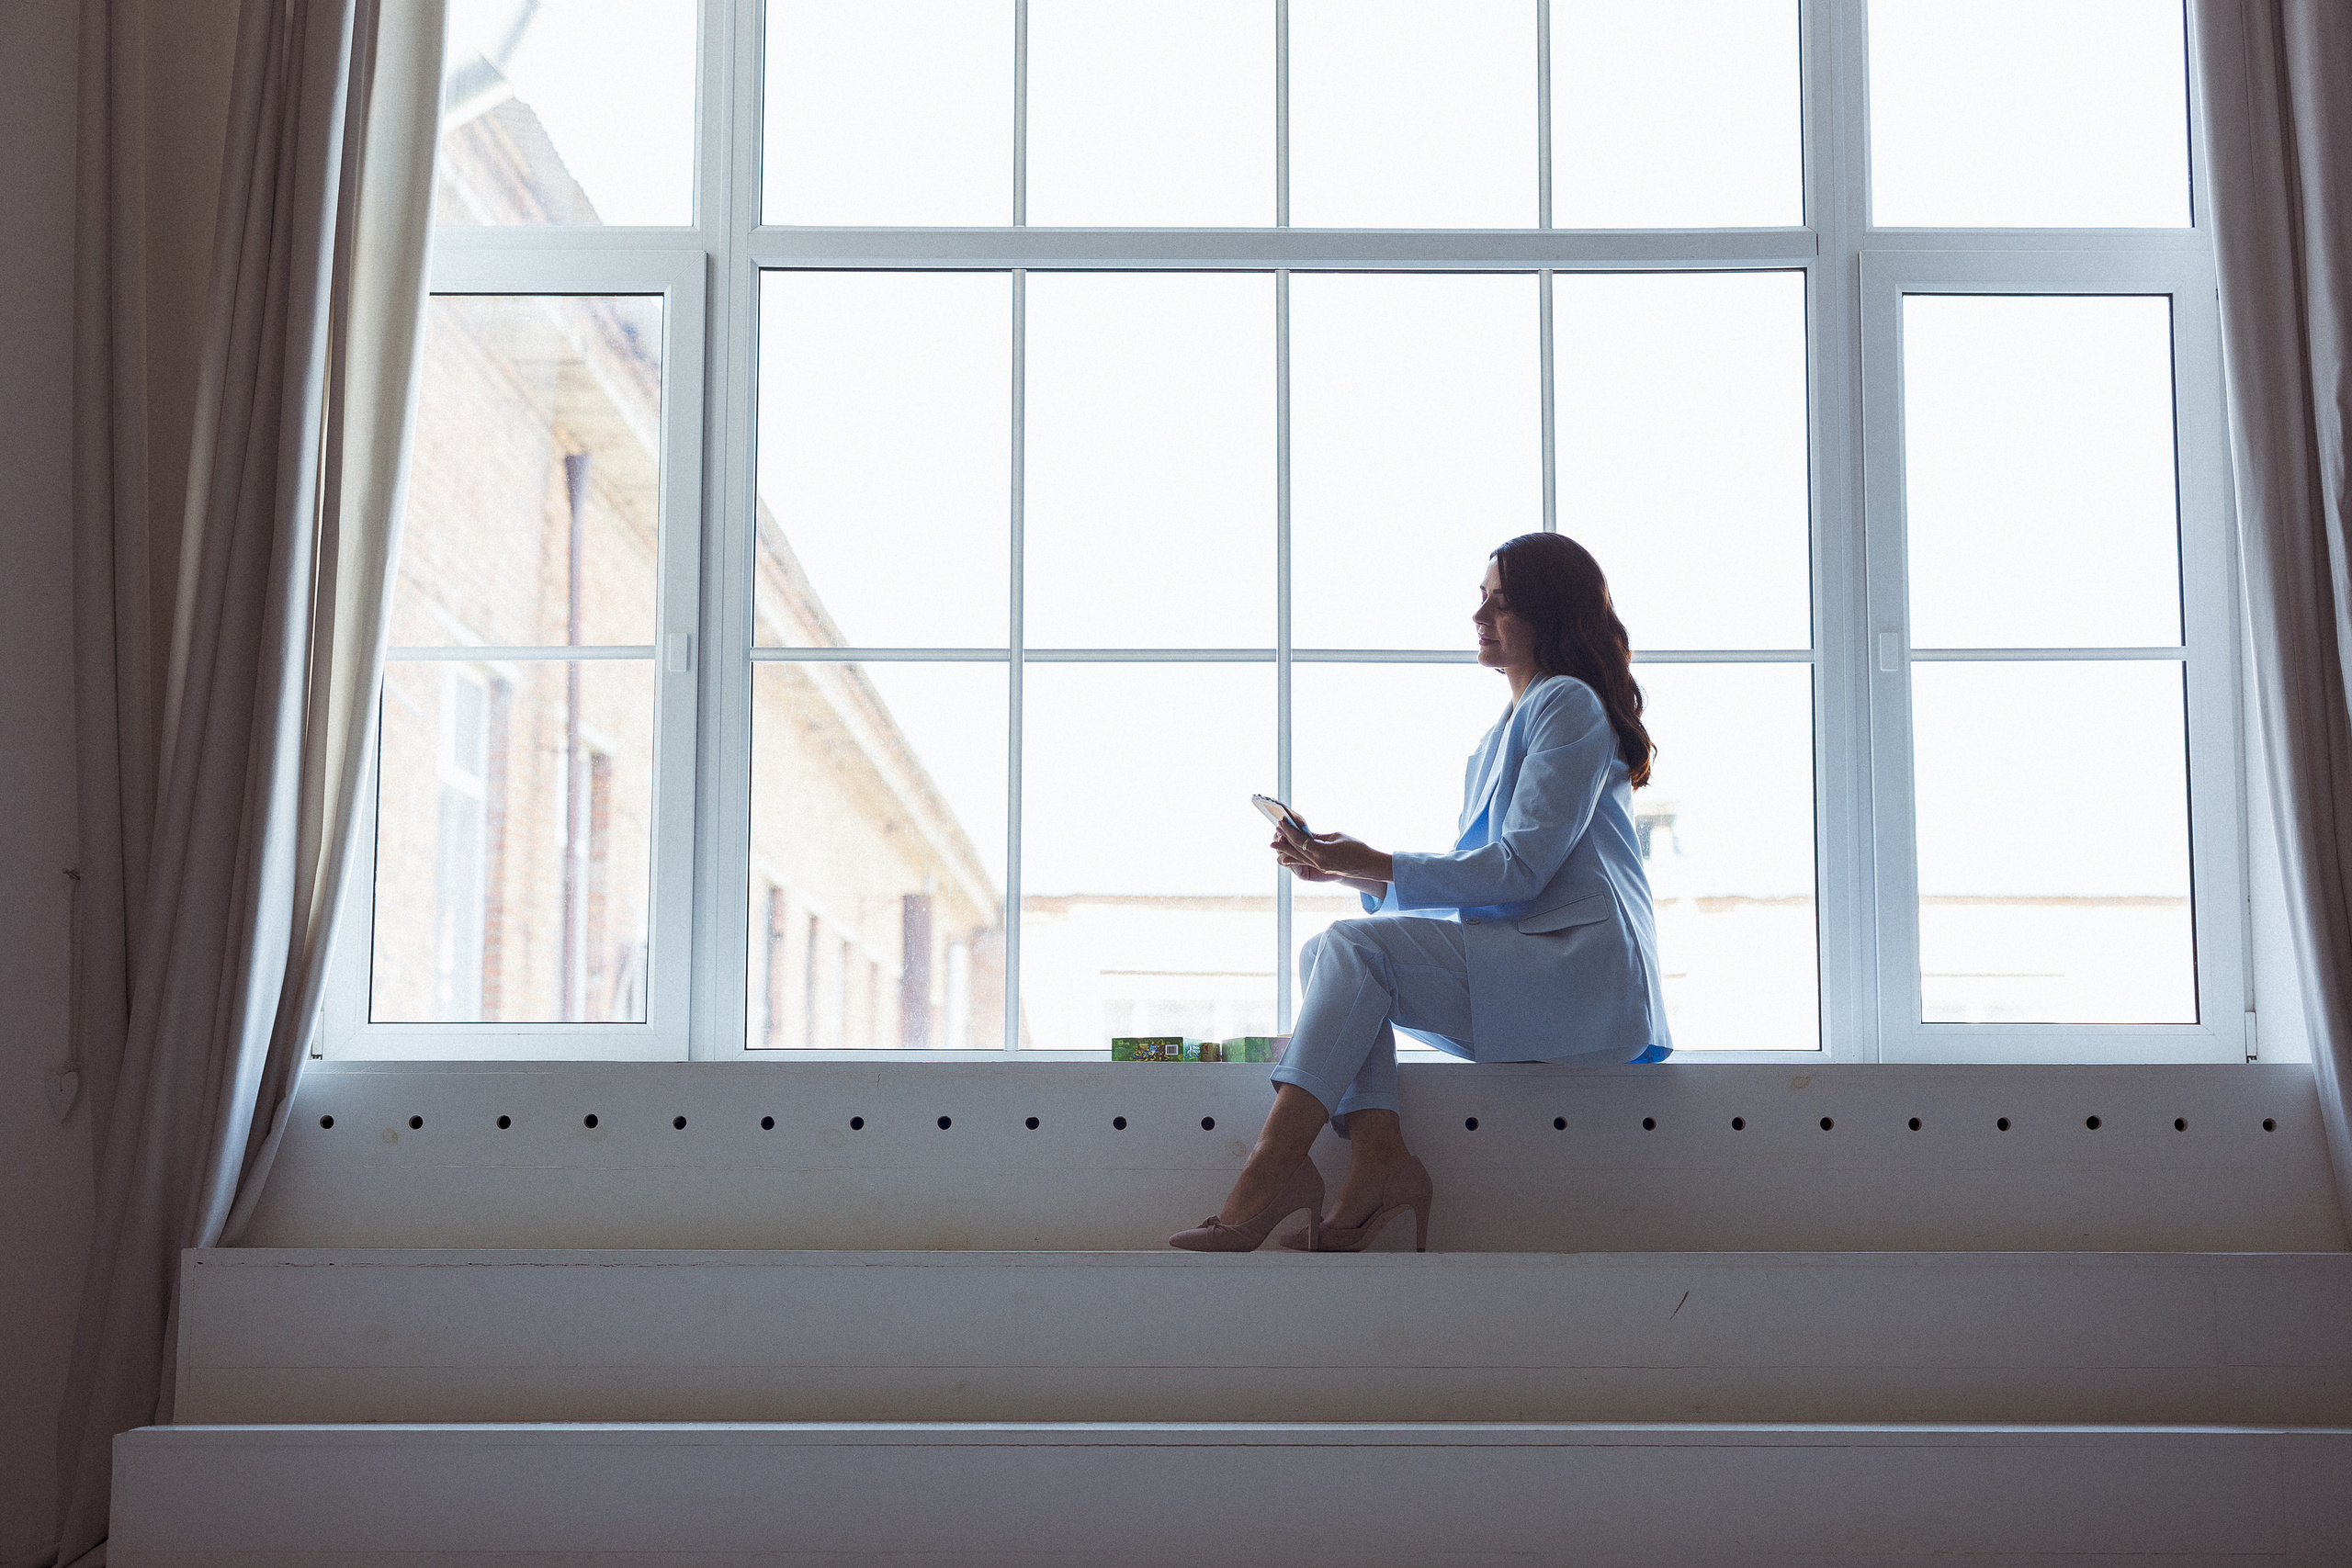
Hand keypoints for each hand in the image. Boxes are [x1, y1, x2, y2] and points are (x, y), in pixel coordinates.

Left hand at [1271, 821, 1393, 885]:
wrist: (1369, 865)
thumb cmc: (1357, 848)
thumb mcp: (1336, 837)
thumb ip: (1318, 836)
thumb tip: (1304, 833)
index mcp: (1322, 852)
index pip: (1300, 840)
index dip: (1289, 831)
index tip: (1281, 822)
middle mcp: (1318, 862)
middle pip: (1296, 849)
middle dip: (1284, 840)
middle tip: (1274, 831)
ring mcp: (1320, 867)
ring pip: (1299, 857)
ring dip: (1286, 849)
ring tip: (1274, 844)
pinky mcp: (1323, 869)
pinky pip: (1305, 863)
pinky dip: (1294, 859)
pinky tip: (1284, 859)